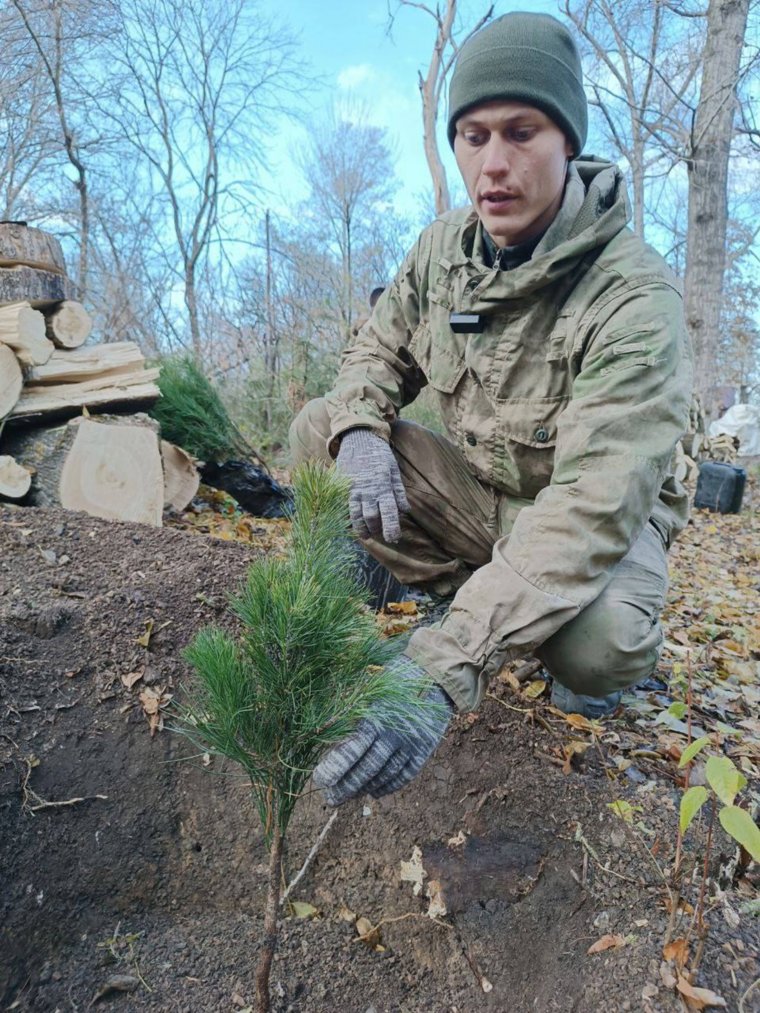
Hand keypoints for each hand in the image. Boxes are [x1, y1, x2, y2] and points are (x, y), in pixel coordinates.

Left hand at [312, 655, 452, 805]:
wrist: (434, 676)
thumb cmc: (394, 678)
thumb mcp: (369, 689)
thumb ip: (351, 712)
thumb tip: (328, 731)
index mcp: (375, 719)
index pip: (350, 751)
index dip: (334, 768)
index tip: (320, 780)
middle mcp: (393, 737)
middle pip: (366, 770)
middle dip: (346, 787)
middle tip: (331, 798)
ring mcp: (410, 746)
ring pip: (384, 776)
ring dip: (365, 788)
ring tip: (349, 795)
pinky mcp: (423, 751)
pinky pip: (404, 776)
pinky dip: (388, 787)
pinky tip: (374, 792)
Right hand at [336, 428, 409, 542]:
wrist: (358, 437)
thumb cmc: (379, 454)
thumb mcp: (393, 469)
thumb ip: (398, 491)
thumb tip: (406, 510)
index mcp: (383, 485)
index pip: (389, 512)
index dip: (391, 528)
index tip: (394, 539)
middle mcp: (368, 490)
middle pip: (372, 517)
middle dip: (377, 530)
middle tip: (381, 535)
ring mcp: (353, 489)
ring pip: (356, 515)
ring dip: (362, 528)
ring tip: (367, 535)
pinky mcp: (343, 487)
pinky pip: (345, 507)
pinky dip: (350, 518)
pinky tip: (354, 524)